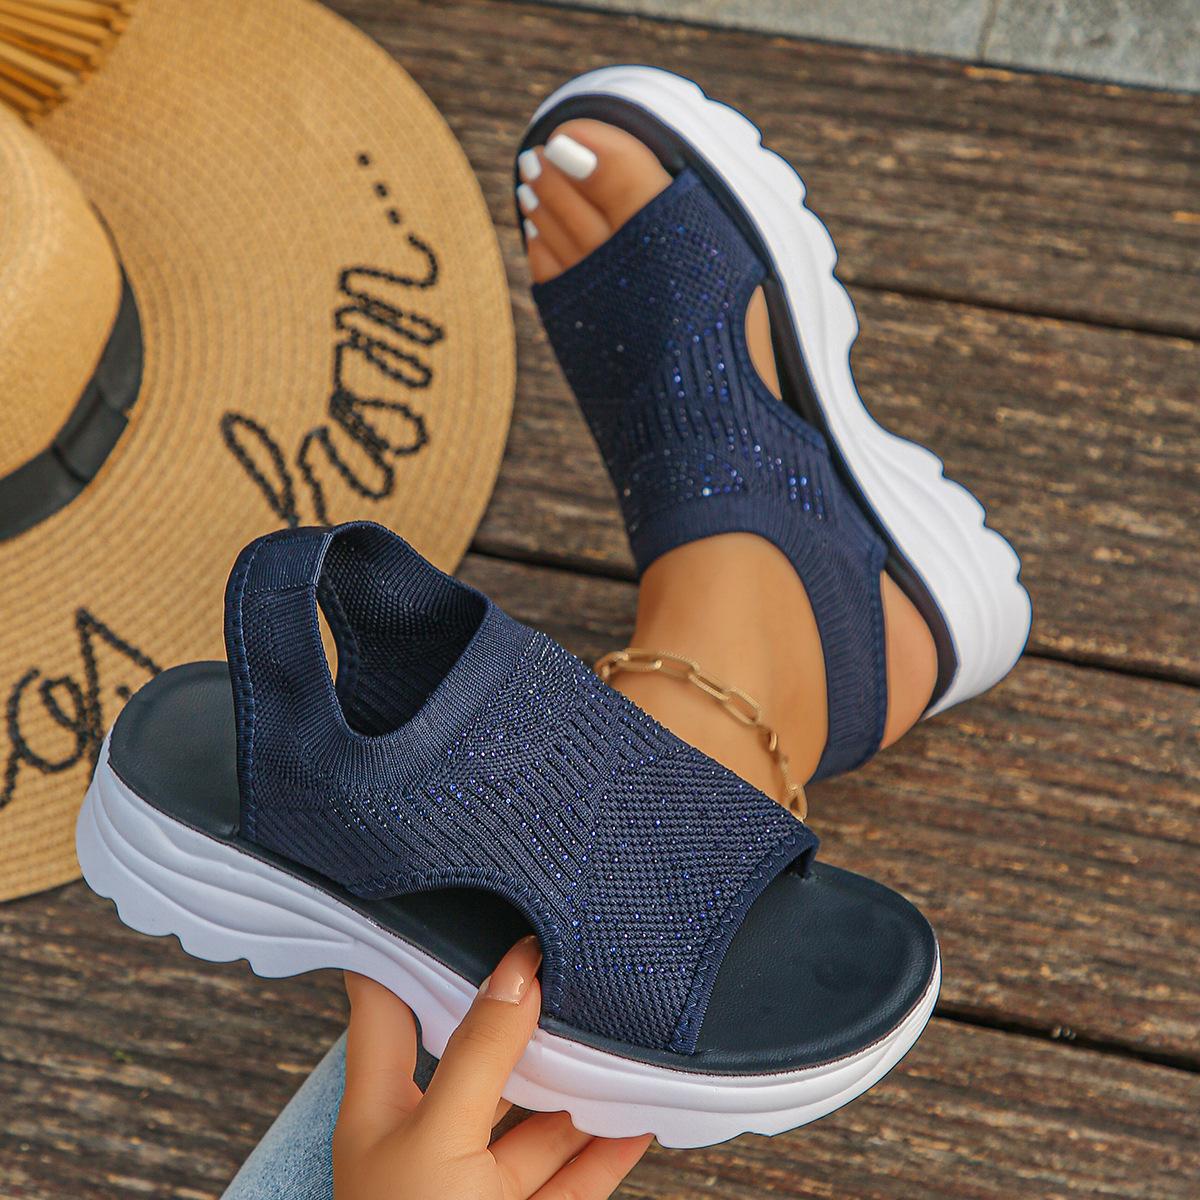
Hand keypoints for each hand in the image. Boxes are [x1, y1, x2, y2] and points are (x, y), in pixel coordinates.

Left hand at [333, 936, 652, 1199]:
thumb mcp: (440, 1139)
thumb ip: (480, 1053)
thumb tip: (519, 967)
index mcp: (382, 1107)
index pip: (386, 1002)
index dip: (405, 946)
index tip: (442, 891)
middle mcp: (429, 1135)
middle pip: (477, 1053)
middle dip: (520, 1013)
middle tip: (562, 956)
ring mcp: (476, 1181)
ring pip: (533, 1115)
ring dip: (576, 1082)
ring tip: (616, 1031)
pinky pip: (572, 1174)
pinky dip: (608, 1147)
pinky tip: (641, 1113)